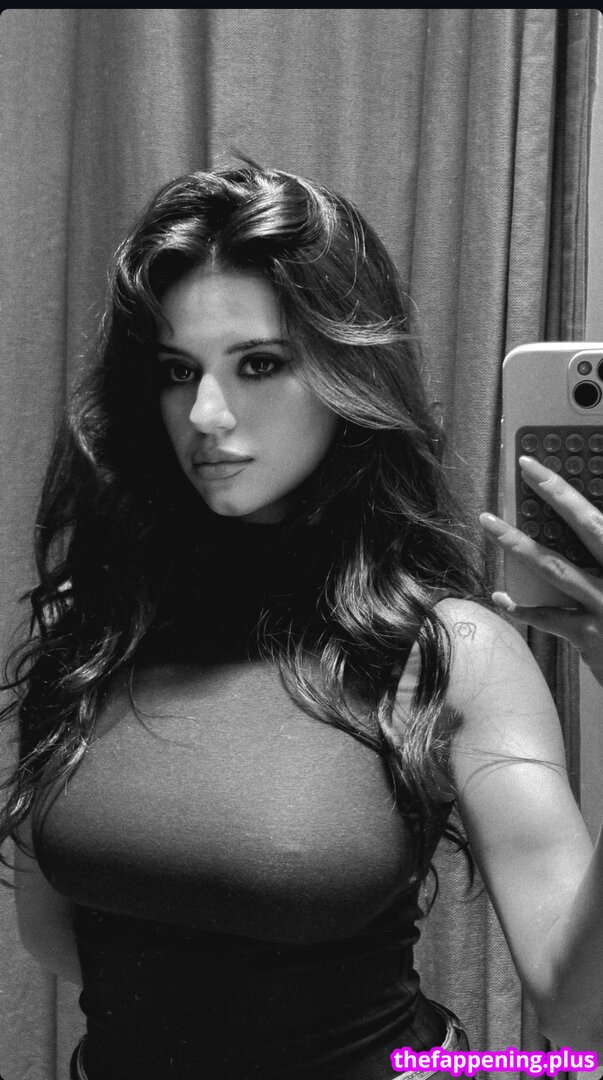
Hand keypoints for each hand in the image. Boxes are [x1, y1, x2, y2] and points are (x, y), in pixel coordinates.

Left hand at [479, 455, 602, 684]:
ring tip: (489, 524)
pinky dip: (523, 608)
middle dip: (556, 493)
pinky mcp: (590, 636)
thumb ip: (602, 550)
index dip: (581, 489)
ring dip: (518, 544)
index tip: (561, 464)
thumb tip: (592, 525)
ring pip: (556, 568)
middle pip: (589, 525)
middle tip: (527, 467)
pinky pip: (549, 617)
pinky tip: (502, 597)